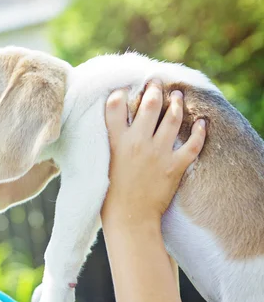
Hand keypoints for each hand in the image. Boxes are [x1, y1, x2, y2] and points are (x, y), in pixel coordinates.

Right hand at [101, 80, 205, 224]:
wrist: (129, 219)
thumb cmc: (108, 197)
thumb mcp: (100, 165)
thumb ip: (106, 145)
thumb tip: (106, 130)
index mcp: (116, 142)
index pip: (116, 106)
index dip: (121, 93)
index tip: (124, 89)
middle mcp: (138, 142)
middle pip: (149, 105)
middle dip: (154, 89)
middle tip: (156, 82)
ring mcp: (158, 153)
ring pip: (172, 118)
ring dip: (176, 103)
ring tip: (177, 95)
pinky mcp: (175, 166)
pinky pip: (193, 144)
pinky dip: (200, 131)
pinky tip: (202, 122)